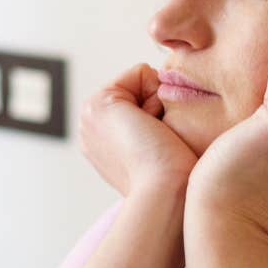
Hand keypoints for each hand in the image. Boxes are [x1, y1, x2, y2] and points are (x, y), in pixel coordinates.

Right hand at [77, 63, 200, 197]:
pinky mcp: (101, 102)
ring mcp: (90, 116)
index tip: (161, 149)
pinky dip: (156, 95)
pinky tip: (153, 127)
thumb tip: (170, 121)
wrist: (165, 194)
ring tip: (156, 138)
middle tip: (159, 144)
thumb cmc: (177, 184)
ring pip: (141, 83)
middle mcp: (92, 130)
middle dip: (156, 108)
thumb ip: (157, 134)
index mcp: (103, 145)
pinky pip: (142, 73)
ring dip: (157, 105)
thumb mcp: (164, 155)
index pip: (139, 105)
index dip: (160, 117)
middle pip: (139, 91)